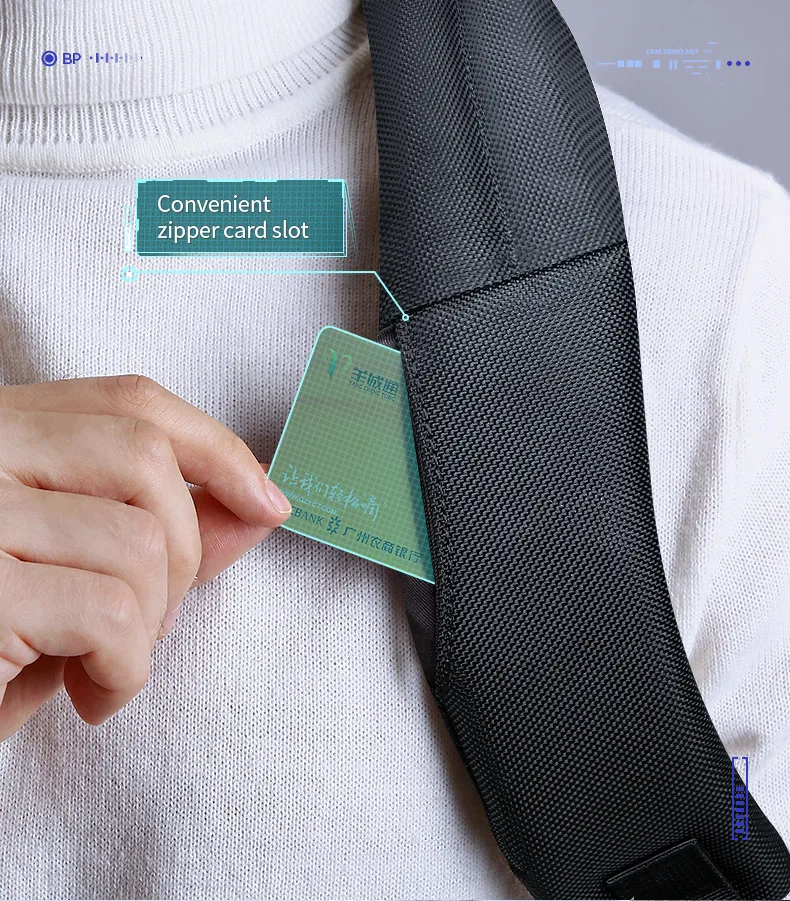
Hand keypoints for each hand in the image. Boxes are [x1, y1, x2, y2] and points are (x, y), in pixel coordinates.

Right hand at [0, 375, 290, 739]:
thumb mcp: (77, 571)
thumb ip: (159, 528)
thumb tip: (262, 502)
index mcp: (1, 432)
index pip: (127, 401)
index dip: (214, 445)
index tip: (265, 498)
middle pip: (144, 457)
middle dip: (185, 551)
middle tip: (155, 622)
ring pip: (139, 542)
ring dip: (150, 625)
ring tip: (104, 667)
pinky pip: (109, 615)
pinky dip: (124, 673)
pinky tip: (88, 698)